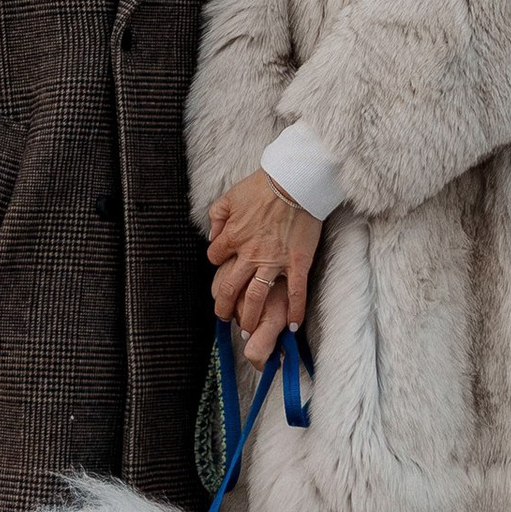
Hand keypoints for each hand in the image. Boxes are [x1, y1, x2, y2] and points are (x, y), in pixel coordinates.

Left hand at [206, 170, 323, 366]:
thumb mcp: (230, 196)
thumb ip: (216, 216)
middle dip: (224, 306)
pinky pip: (295, 293)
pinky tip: (291, 326)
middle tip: (224, 317)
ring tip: (247, 330)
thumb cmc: (263, 186)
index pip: (215, 258)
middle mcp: (250, 253)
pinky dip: (294, 312)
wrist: (296, 182)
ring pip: (256, 297)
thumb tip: (213, 235)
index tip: (222, 266)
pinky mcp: (297, 262)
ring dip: (250, 316)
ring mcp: (274, 261)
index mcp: (232, 237)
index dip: (216, 262)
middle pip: (229, 287)